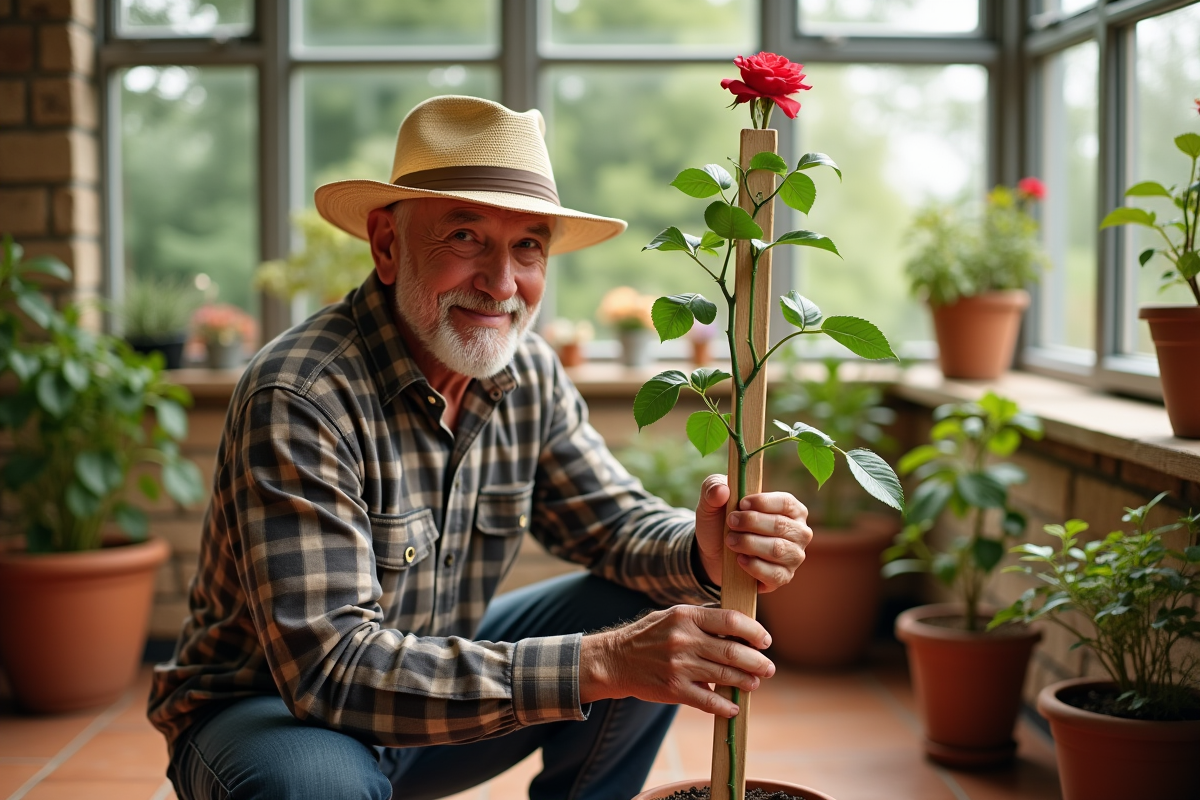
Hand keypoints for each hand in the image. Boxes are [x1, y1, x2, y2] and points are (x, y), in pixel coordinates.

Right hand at [578, 605, 773, 716]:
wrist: (614, 660)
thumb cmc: (648, 636)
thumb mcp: (672, 615)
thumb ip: (702, 619)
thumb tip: (739, 627)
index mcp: (686, 616)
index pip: (731, 621)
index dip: (754, 631)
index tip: (765, 640)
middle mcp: (684, 639)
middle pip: (733, 651)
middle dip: (757, 662)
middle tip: (768, 668)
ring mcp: (679, 666)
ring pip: (725, 675)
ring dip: (746, 682)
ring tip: (755, 683)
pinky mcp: (674, 689)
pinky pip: (707, 700)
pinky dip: (725, 705)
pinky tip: (733, 706)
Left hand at [693, 474, 811, 591]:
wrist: (714, 553)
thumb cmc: (721, 522)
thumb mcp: (712, 501)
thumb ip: (713, 488)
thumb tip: (721, 490)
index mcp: (791, 508)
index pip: (786, 502)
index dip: (762, 502)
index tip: (740, 504)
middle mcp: (798, 532)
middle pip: (781, 525)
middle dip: (751, 523)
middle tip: (731, 522)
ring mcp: (794, 556)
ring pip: (778, 550)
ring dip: (750, 544)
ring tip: (731, 541)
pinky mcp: (784, 576)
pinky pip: (774, 574)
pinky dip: (754, 566)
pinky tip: (740, 559)